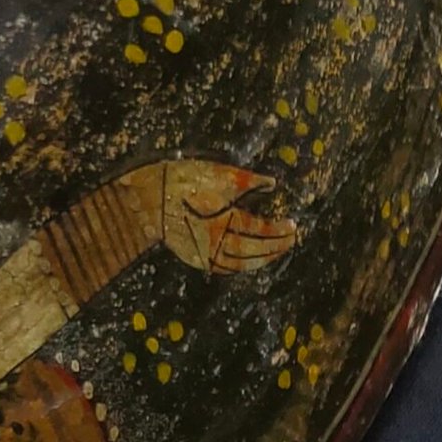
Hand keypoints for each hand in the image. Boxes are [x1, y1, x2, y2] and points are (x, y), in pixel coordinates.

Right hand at [129, 161, 296, 275]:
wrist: (148, 200)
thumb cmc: (182, 180)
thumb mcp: (216, 173)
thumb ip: (246, 180)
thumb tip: (272, 184)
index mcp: (221, 220)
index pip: (257, 230)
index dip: (277, 230)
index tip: (293, 225)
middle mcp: (214, 242)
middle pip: (253, 250)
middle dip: (275, 247)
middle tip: (292, 240)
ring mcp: (205, 254)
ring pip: (241, 264)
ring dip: (262, 260)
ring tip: (278, 251)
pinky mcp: (197, 259)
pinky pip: (226, 268)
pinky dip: (243, 266)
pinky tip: (253, 261)